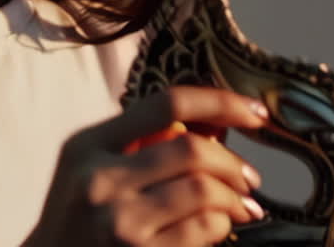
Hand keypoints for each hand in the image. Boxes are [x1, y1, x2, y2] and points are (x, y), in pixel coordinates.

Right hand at [22, 85, 269, 246]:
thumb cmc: (79, 216)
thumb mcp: (90, 167)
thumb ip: (139, 142)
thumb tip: (218, 127)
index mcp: (89, 144)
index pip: (166, 104)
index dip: (220, 102)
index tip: (255, 112)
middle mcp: (100, 179)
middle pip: (192, 150)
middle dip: (233, 163)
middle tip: (249, 177)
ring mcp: (119, 221)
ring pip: (203, 193)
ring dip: (233, 199)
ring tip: (239, 206)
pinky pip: (201, 232)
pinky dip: (220, 227)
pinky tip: (218, 229)